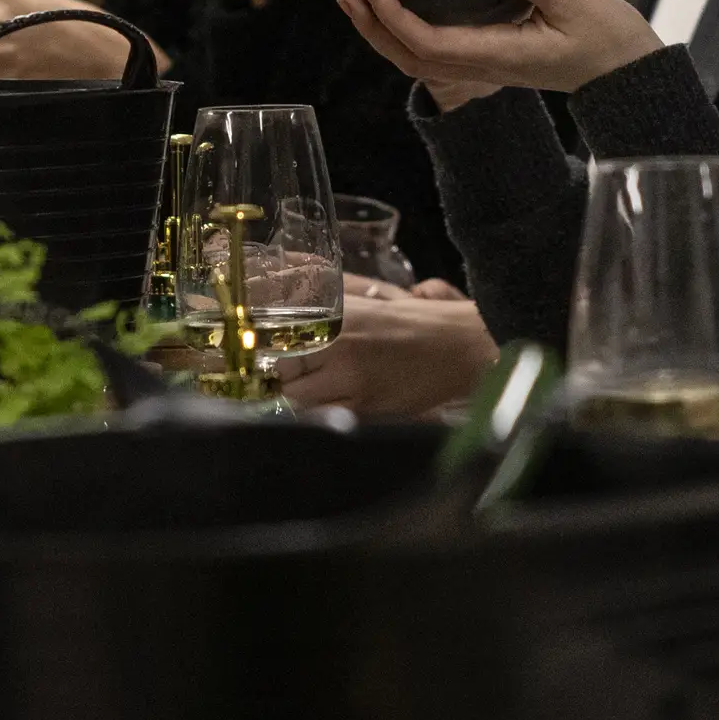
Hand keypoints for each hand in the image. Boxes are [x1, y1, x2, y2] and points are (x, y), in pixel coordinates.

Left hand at [275, 278, 498, 418]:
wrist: (460, 347)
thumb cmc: (416, 324)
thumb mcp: (369, 306)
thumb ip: (330, 312)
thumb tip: (291, 300)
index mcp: (339, 316)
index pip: (281, 335)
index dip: (267, 348)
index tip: (258, 354)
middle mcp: (341, 346)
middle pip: (284, 372)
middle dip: (280, 378)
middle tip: (285, 378)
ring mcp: (353, 380)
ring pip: (300, 401)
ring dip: (297, 400)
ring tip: (306, 394)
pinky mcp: (367, 408)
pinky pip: (327, 419)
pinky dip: (320, 417)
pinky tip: (328, 408)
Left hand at [336, 0, 663, 99]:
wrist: (627, 71)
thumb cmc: (607, 37)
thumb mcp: (572, 1)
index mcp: (499, 55)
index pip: (430, 45)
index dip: (393, 20)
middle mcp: (485, 65)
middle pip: (413, 58)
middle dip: (374, 26)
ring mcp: (487, 64)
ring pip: (421, 57)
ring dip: (384, 29)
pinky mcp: (493, 54)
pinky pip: (438, 48)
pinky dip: (408, 28)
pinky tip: (400, 2)